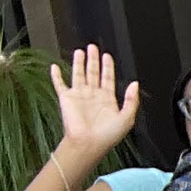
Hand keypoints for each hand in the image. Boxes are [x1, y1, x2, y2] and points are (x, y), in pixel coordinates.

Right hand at [51, 45, 138, 175]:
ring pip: (79, 74)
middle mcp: (93, 96)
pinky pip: (60, 84)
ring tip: (80, 51)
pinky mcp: (66, 98)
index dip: (108, 67)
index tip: (108, 56)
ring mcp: (79, 96)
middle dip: (94, 60)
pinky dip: (56, 75)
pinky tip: (54, 67)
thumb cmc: (107, 135)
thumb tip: (135, 84)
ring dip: (79, 63)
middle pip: (93, 72)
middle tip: (94, 47)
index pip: (108, 78)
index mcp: (108, 99)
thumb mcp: (127, 118)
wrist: (88, 143)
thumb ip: (132, 100)